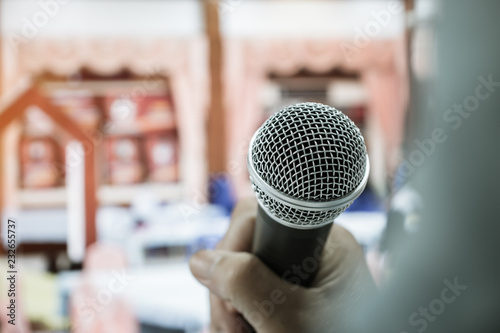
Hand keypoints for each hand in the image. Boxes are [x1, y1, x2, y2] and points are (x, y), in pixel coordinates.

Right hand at [189, 198, 375, 332]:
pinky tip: (240, 331)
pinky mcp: (284, 295)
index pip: (259, 217)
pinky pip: (246, 293)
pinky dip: (236, 315)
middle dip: (227, 289)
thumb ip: (245, 284)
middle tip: (234, 327)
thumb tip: (199, 260)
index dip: (234, 248)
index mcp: (320, 243)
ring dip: (227, 307)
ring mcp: (294, 273)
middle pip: (241, 248)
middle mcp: (307, 252)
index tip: (233, 287)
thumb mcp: (289, 318)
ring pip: (238, 273)